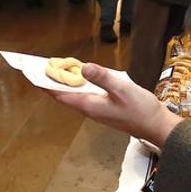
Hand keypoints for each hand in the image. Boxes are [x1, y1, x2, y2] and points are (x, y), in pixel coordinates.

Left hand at [46, 63, 182, 146]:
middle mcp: (90, 109)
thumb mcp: (122, 89)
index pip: (61, 94)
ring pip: (76, 94)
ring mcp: (98, 110)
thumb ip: (102, 77)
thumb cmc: (140, 109)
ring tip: (58, 67)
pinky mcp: (105, 108)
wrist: (156, 126)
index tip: (33, 73)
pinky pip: (87, 95)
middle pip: (65, 94)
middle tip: (43, 65)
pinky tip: (83, 76)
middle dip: (53, 80)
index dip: (46, 84)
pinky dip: (81, 84)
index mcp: (89, 106)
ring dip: (67, 82)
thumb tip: (83, 67)